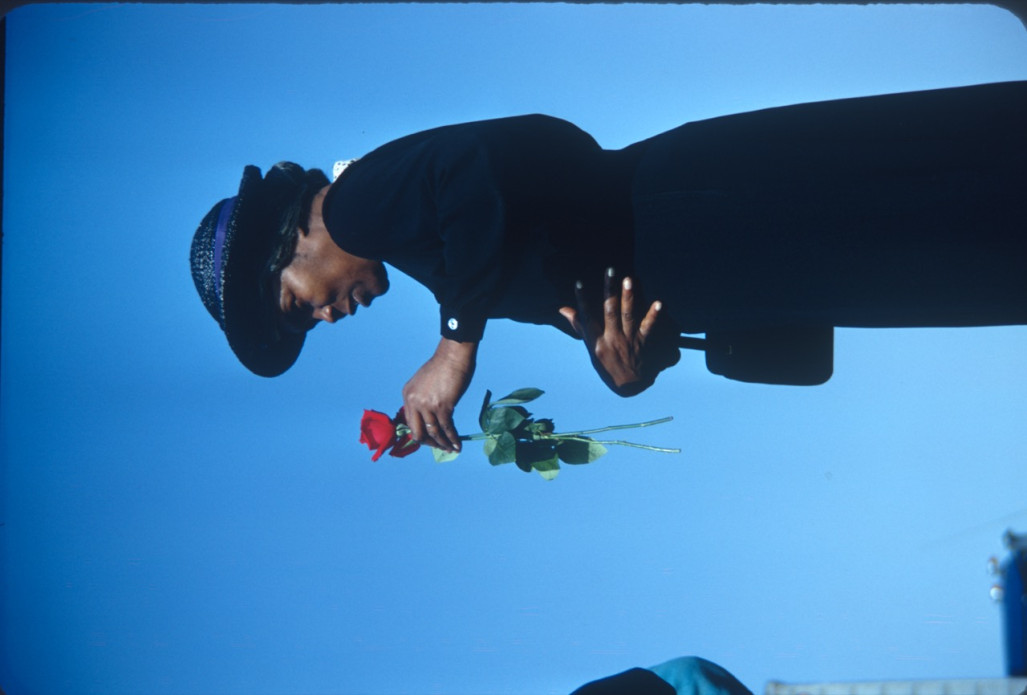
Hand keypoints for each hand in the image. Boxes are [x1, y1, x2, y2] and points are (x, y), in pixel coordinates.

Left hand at [402, 338, 477, 451]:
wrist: (453, 356)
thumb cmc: (442, 366)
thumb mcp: (423, 383)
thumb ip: (422, 398)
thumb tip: (429, 416)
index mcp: (407, 395)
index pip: (410, 422)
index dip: (420, 434)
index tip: (430, 439)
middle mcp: (414, 401)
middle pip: (418, 432)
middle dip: (429, 443)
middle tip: (439, 447)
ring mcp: (427, 405)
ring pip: (434, 432)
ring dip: (443, 444)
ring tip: (451, 449)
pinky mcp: (442, 407)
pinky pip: (447, 428)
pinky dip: (453, 439)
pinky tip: (458, 445)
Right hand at [559, 267, 663, 396]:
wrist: (627, 386)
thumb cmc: (606, 364)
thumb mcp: (589, 347)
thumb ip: (579, 325)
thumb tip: (563, 309)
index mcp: (596, 341)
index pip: (586, 317)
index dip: (582, 300)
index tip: (579, 283)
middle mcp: (611, 339)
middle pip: (609, 311)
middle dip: (609, 290)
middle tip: (610, 271)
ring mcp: (627, 341)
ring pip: (627, 316)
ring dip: (629, 297)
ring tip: (629, 280)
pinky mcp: (642, 343)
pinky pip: (648, 328)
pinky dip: (654, 316)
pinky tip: (659, 303)